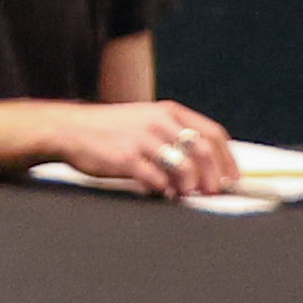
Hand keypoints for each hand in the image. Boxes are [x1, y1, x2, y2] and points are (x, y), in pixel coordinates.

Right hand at [54, 103, 239, 199]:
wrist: (69, 128)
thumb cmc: (110, 129)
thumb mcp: (145, 120)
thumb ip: (173, 135)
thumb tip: (207, 166)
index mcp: (167, 111)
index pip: (213, 133)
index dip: (228, 159)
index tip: (232, 178)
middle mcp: (158, 122)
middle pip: (203, 151)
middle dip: (212, 177)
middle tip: (211, 192)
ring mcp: (141, 140)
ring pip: (183, 168)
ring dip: (188, 185)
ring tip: (182, 192)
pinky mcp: (126, 158)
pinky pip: (157, 180)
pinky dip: (164, 190)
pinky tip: (160, 191)